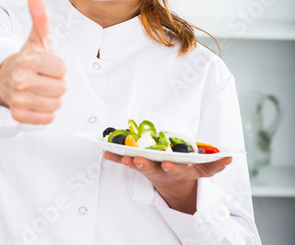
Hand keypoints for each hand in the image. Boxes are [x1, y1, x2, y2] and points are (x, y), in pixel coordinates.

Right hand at [0, 0, 65, 124]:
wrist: (8, 79)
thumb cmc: (29, 60)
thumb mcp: (37, 39)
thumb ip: (40, 18)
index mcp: (27, 60)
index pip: (62, 69)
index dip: (58, 67)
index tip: (47, 65)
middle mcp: (20, 80)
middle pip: (61, 88)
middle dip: (56, 83)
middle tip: (44, 78)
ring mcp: (18, 99)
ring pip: (56, 104)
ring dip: (52, 98)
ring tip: (41, 90)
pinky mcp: (18, 116)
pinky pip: (47, 118)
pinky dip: (46, 113)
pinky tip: (37, 102)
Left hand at [103, 151, 231, 212]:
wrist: (174, 183)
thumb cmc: (188, 170)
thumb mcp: (203, 169)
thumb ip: (215, 164)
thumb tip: (230, 158)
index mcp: (177, 169)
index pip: (175, 168)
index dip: (172, 166)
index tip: (168, 163)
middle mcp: (161, 169)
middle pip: (152, 167)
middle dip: (144, 163)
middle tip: (137, 159)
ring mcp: (148, 167)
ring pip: (137, 164)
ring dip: (127, 160)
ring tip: (119, 155)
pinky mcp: (138, 164)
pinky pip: (125, 161)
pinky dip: (115, 158)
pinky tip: (106, 153)